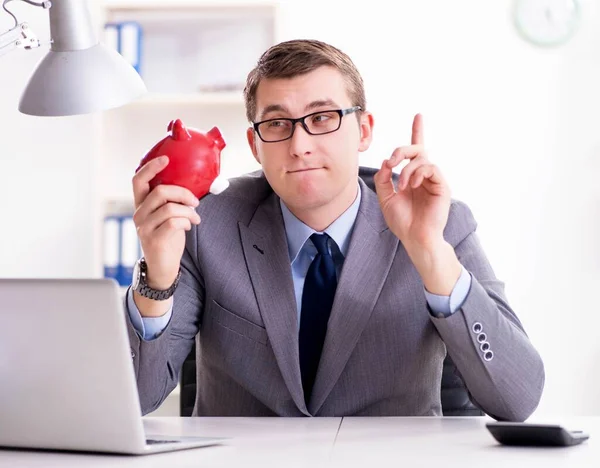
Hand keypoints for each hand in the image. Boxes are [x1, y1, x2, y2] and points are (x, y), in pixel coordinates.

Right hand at [132, 156, 200, 290]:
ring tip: (195, 217)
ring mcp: (144, 227)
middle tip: (195, 202)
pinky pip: (174, 222)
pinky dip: (187, 222)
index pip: (138, 180)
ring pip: (170, 208)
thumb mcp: (168, 216)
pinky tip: (189, 226)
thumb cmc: (168, 238)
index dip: (151, 168)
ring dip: (189, 211)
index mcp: (141, 205)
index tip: (166, 159)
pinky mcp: (153, 239)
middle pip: (160, 191)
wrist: (163, 266)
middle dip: (183, 193)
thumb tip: (193, 186)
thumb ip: (173, 201)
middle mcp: (139, 214)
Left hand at [374, 114, 461, 295]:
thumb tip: (386, 163)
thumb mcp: (386, 198)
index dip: (417, 132)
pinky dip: (417, 173)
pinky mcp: (442, 185)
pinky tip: (412, 185)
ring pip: (422, 158)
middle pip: (417, 149)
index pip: (415, 151)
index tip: (418, 116)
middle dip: (402, 150)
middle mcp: (425, 175)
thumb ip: (384, 179)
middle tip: (391, 162)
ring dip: (407, 168)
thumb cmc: (402, 221)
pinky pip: (430, 168)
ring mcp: (434, 179)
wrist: (415, 238)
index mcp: (412, 176)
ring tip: (402, 185)